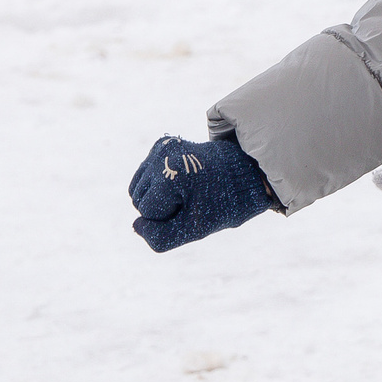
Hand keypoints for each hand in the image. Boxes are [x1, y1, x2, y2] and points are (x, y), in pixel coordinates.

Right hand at [130, 133, 277, 252]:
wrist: (245, 172)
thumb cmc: (223, 203)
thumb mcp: (195, 230)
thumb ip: (160, 238)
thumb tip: (136, 226)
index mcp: (170, 174)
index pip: (147, 213)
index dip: (171, 217)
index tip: (196, 206)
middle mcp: (162, 155)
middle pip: (138, 199)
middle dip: (162, 207)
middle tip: (193, 200)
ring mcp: (161, 147)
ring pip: (138, 188)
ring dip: (158, 197)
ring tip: (188, 191)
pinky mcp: (163, 144)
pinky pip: (145, 175)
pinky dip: (159, 184)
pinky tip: (182, 181)